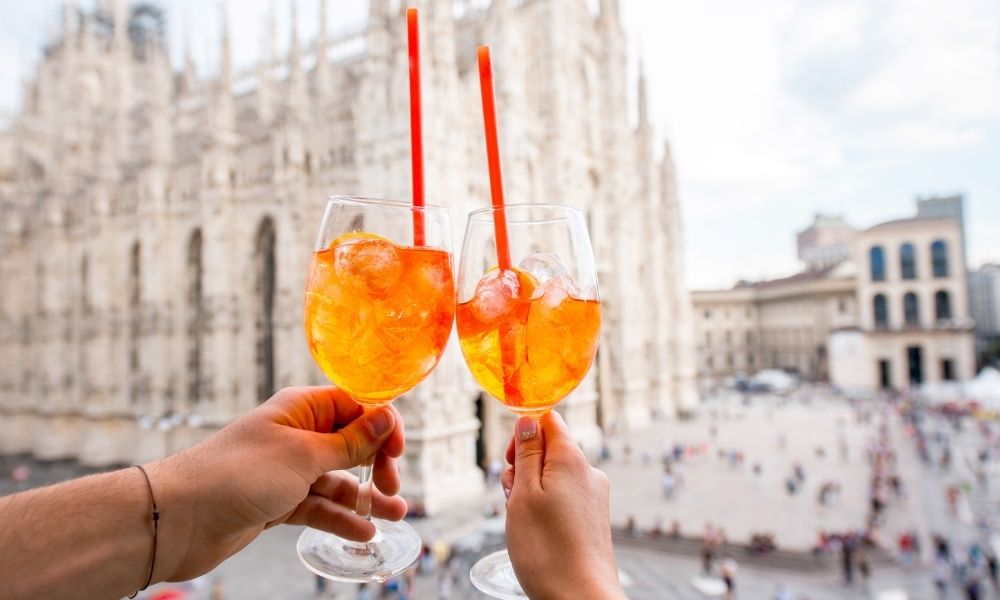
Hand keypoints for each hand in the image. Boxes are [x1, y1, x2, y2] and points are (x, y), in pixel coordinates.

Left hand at [147, 387, 406, 581]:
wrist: (179, 519)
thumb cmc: (237, 475)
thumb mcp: (304, 456)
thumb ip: (349, 442)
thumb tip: (385, 418)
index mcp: (301, 409)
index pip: (355, 406)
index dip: (381, 424)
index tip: (397, 451)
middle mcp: (296, 435)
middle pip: (352, 443)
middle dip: (377, 463)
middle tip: (391, 487)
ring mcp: (287, 471)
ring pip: (338, 480)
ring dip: (366, 497)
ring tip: (397, 515)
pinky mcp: (278, 502)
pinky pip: (319, 506)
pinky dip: (341, 518)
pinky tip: (363, 533)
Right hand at [501, 412, 625, 599]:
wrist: (580, 598)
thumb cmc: (546, 549)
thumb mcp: (523, 493)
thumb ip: (526, 453)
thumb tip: (528, 420)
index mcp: (571, 458)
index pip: (548, 420)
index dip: (523, 433)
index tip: (510, 460)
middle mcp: (588, 472)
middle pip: (549, 450)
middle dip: (523, 467)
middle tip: (513, 498)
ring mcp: (593, 496)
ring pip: (553, 477)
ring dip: (531, 490)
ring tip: (524, 521)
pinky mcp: (593, 518)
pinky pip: (564, 498)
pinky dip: (546, 507)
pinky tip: (539, 532)